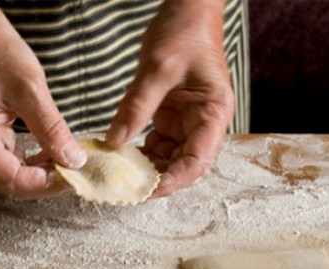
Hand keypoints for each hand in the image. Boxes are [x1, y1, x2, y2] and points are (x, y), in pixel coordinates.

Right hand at [0, 1, 85, 198]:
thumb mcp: (29, 89)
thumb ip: (52, 129)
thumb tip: (74, 160)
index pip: (12, 180)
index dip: (45, 184)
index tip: (75, 178)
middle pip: (12, 184)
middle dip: (46, 182)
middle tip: (77, 173)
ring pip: (14, 177)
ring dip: (43, 174)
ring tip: (69, 163)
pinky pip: (13, 164)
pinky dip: (35, 164)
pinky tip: (54, 154)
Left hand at [106, 0, 233, 196]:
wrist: (187, 9)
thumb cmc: (184, 31)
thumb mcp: (158, 68)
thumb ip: (136, 107)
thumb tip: (115, 142)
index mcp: (213, 113)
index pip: (198, 161)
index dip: (175, 180)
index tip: (149, 190)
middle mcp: (204, 123)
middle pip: (184, 165)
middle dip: (158, 179)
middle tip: (128, 188)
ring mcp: (187, 123)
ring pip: (169, 159)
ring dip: (148, 168)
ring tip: (121, 174)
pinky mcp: (172, 118)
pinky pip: (158, 145)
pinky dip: (142, 153)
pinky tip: (123, 155)